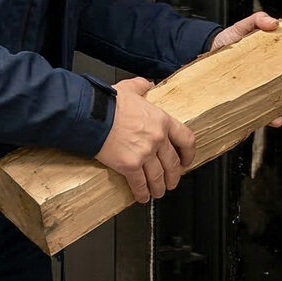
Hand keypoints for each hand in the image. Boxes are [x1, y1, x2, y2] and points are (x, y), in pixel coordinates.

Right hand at [95, 77, 195, 203]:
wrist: (92, 114)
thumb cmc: (108, 103)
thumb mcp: (129, 88)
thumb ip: (142, 86)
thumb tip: (147, 84)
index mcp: (161, 120)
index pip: (186, 139)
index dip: (189, 154)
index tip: (186, 160)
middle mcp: (157, 138)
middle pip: (173, 163)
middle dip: (174, 176)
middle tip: (171, 181)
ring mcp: (145, 153)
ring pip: (158, 177)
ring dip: (159, 188)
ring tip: (158, 192)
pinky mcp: (130, 165)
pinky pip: (140, 183)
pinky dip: (142, 193)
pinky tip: (142, 196)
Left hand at [209, 10, 281, 128]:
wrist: (206, 52)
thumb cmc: (226, 41)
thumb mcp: (242, 27)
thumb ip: (258, 20)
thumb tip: (274, 22)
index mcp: (271, 61)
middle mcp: (267, 77)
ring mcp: (256, 90)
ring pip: (276, 104)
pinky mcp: (244, 101)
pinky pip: (259, 113)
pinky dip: (268, 119)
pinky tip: (273, 120)